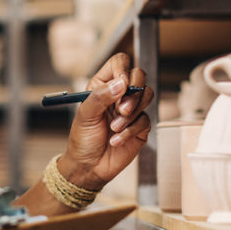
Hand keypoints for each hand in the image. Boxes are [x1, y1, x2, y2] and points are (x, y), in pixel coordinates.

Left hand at [58, 52, 153, 190]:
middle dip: (133, 93)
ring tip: (114, 128)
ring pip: (147, 95)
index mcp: (102, 85)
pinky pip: (145, 119)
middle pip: (139, 76)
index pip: (119, 63)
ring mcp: (132, 109)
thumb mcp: (85, 115)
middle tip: (121, 110)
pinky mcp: (140, 126)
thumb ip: (101, 96)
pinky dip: (131, 130)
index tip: (121, 85)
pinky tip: (117, 140)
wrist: (89, 166)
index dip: (123, 70)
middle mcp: (119, 94)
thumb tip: (122, 83)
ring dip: (132, 113)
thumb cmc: (83, 139)